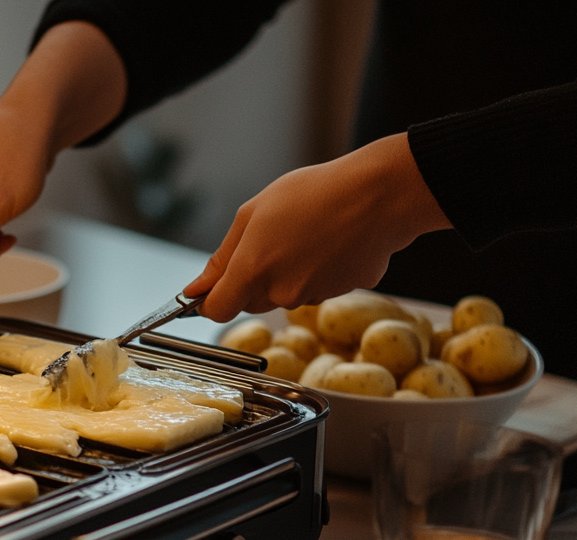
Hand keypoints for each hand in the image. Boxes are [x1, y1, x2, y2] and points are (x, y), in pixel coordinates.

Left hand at [184, 134, 452, 321]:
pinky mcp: (342, 293)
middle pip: (251, 301)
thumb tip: (196, 290)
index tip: (214, 286)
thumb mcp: (253, 213)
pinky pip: (319, 287)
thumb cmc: (314, 193)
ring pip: (286, 294)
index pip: (217, 310)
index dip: (211, 299)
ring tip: (309, 233)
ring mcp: (313, 296)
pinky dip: (320, 270)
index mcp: (253, 271)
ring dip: (289, 273)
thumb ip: (222, 257)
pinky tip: (333, 241)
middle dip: (253, 279)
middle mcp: (281, 292)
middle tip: (273, 240)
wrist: (381, 192)